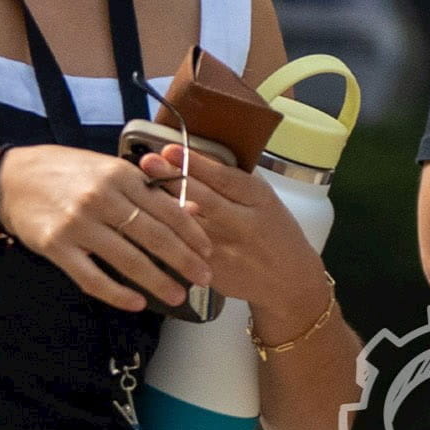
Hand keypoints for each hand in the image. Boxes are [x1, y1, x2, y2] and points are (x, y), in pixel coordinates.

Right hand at [0, 145, 214, 314]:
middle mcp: (101, 199)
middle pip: (153, 237)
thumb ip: (142, 186)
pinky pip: (92, 278)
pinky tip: (136, 303)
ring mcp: (77, 225)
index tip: (209, 251)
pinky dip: (117, 294)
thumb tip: (186, 210)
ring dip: (158, 282)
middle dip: (184, 261)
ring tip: (178, 296)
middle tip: (204, 278)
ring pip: (127, 260)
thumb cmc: (66, 172)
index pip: (166, 208)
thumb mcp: (106, 167)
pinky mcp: (56, 247)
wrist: (10, 179)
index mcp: (119, 175)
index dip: (192, 233)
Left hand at [155, 148, 330, 318]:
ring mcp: (227, 250)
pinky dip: (167, 235)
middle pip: (204, 198)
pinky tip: (149, 223)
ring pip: (189, 225)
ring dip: (164, 206)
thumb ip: (235, 182)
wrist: (289, 281)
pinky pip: (185, 250)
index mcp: (259, 199)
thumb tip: (196, 156)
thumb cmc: (275, 231)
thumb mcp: (265, 200)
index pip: (224, 178)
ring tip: (140, 188)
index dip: (195, 163)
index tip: (170, 149)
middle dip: (173, 178)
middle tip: (148, 161)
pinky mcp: (213, 272)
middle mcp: (244, 223)